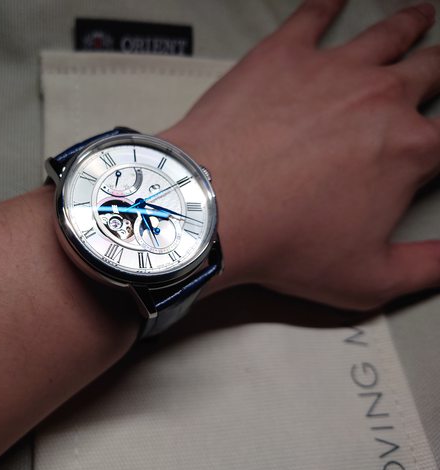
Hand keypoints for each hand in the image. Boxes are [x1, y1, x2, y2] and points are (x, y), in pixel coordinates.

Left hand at [160, 0, 439, 309]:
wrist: (214, 212)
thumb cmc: (282, 244)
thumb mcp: (369, 279)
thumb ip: (428, 267)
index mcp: (409, 149)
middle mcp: (380, 98)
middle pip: (430, 72)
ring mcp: (331, 70)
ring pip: (386, 36)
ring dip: (409, 25)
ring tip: (421, 15)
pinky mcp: (283, 55)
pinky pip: (313, 15)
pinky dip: (327, 2)